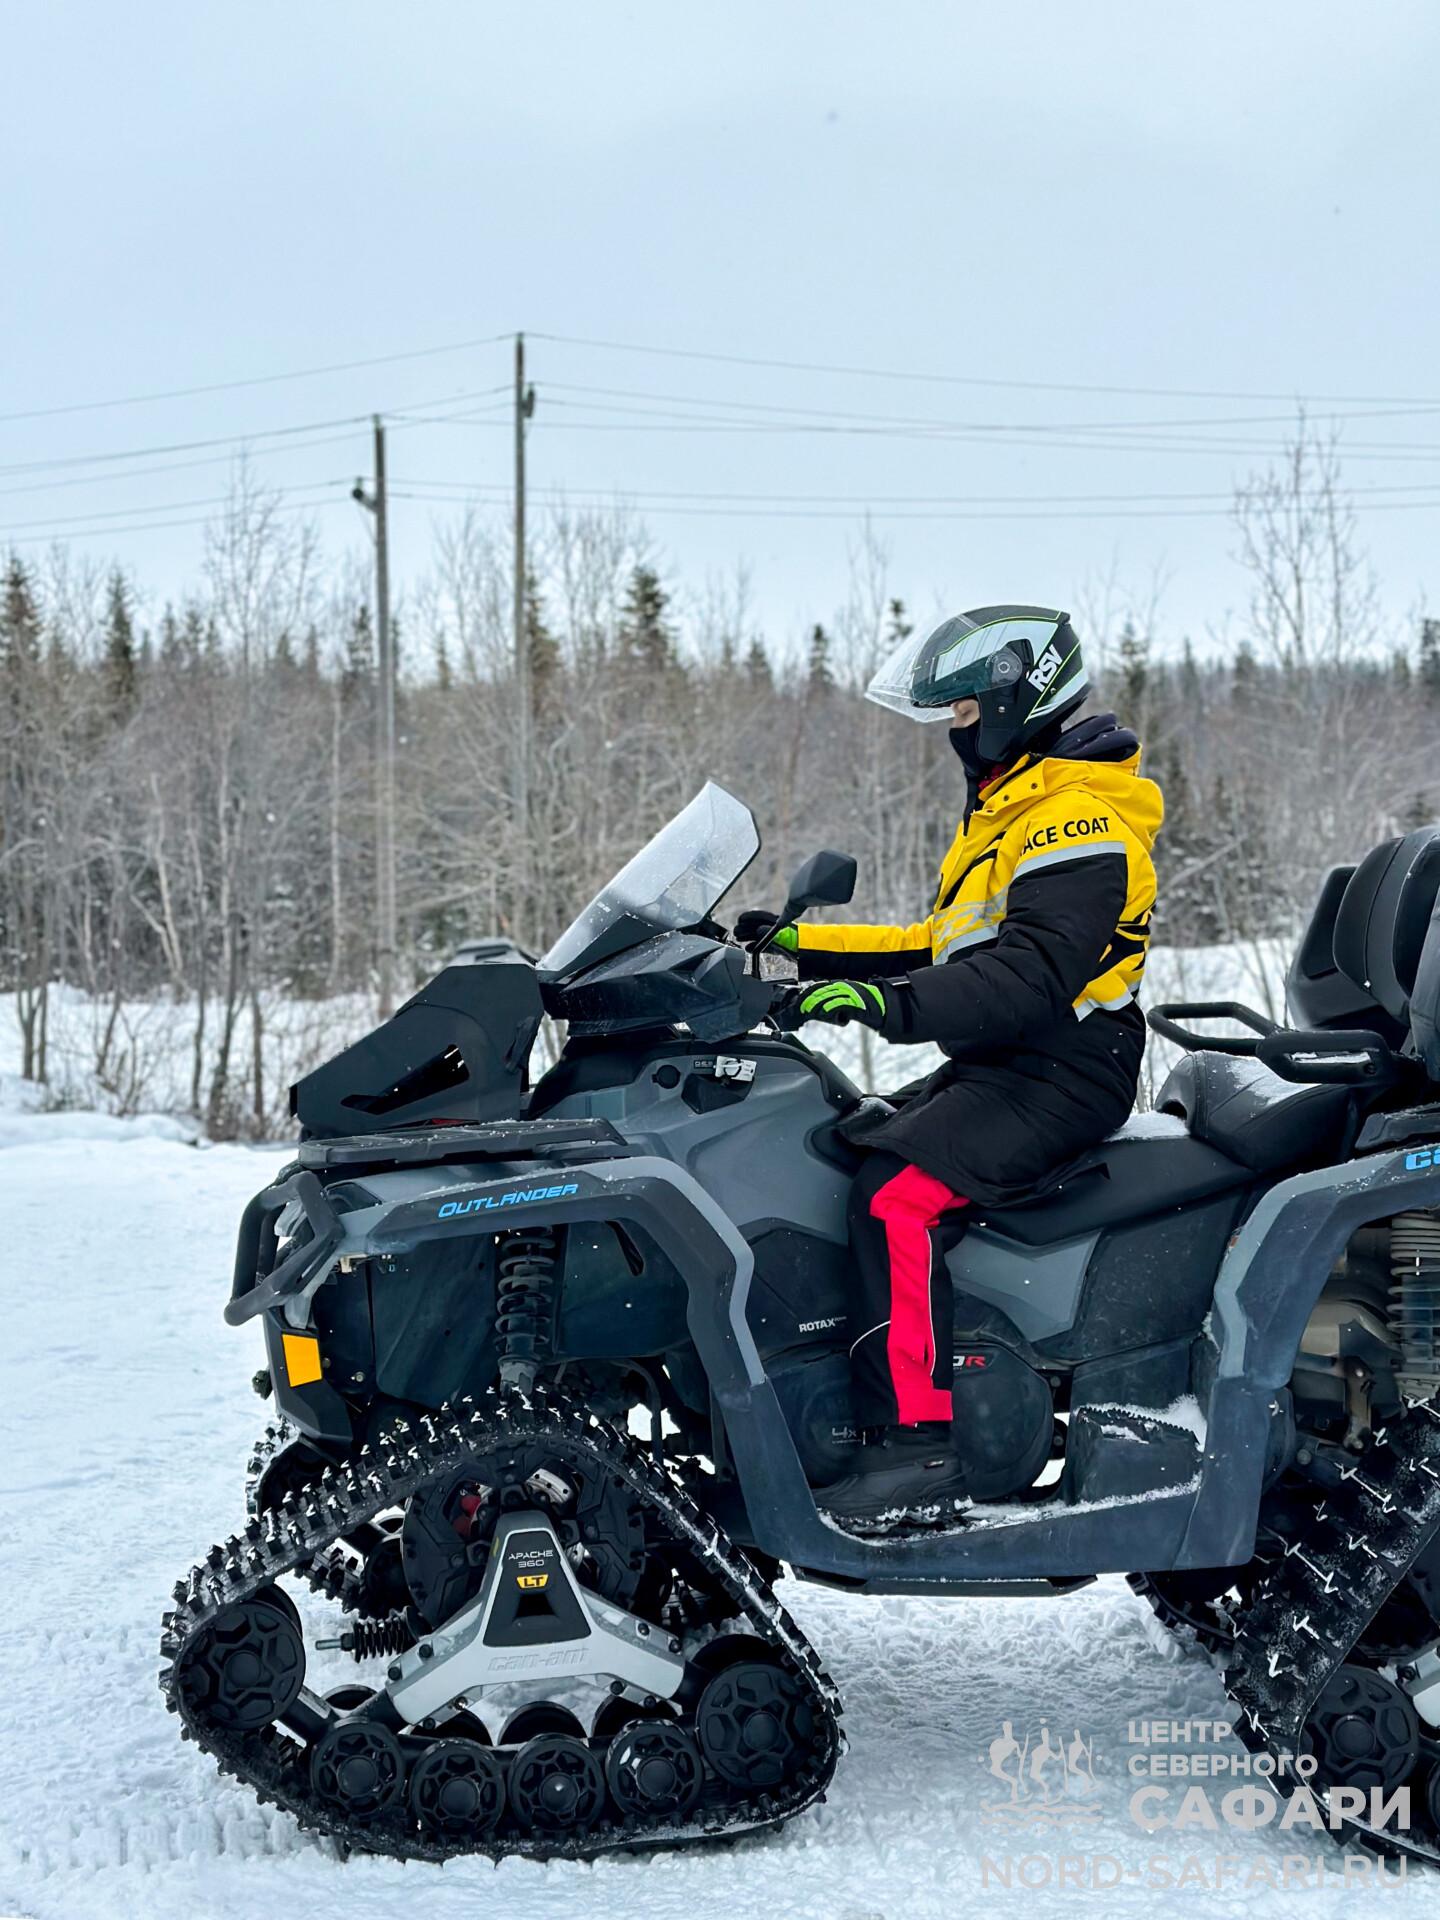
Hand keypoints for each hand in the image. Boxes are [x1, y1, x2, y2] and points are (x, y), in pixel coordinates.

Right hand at [734, 910, 797, 950]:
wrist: (811, 958)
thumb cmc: (801, 948)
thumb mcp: (785, 940)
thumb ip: (772, 935)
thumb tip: (759, 930)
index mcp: (781, 924)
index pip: (762, 917)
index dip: (750, 917)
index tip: (740, 920)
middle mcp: (780, 930)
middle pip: (760, 926)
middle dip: (747, 928)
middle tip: (736, 931)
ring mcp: (780, 940)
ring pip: (761, 936)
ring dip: (748, 937)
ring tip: (739, 938)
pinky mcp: (780, 950)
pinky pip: (765, 946)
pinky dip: (755, 947)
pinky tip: (748, 948)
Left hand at [771, 979, 887, 1031]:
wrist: (883, 1006)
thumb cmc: (866, 1004)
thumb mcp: (847, 998)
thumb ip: (835, 999)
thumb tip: (820, 1007)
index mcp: (841, 984)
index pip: (820, 986)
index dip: (809, 994)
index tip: (801, 1001)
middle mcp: (844, 986)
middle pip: (822, 991)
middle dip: (809, 1000)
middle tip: (801, 1008)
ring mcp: (849, 993)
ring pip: (828, 996)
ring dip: (816, 1004)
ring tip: (808, 1011)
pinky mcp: (855, 1001)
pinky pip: (840, 1003)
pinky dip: (830, 1008)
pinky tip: (824, 1012)